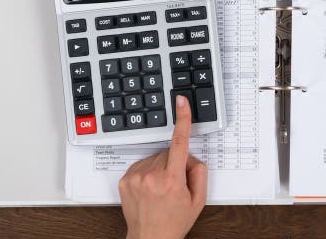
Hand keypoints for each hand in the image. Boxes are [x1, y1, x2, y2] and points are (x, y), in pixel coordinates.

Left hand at [119, 96, 207, 238]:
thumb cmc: (173, 222)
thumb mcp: (198, 200)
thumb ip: (200, 173)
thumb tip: (192, 157)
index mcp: (172, 180)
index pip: (180, 142)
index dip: (182, 119)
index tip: (181, 102)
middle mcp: (151, 176)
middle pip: (168, 152)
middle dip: (175, 162)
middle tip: (176, 183)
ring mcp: (136, 177)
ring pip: (155, 158)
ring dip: (160, 167)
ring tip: (161, 189)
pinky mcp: (125, 179)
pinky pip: (142, 164)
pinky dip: (148, 171)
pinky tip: (150, 187)